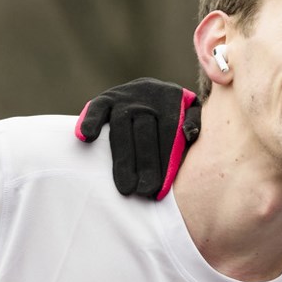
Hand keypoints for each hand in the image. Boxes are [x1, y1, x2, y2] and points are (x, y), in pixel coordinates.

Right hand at [75, 79, 200, 198]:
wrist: (156, 89)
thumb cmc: (177, 110)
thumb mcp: (191, 109)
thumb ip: (194, 120)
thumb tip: (188, 134)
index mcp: (170, 100)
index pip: (168, 134)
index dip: (165, 162)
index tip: (161, 189)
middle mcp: (147, 96)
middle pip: (145, 133)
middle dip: (146, 165)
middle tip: (144, 192)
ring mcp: (125, 95)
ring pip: (121, 128)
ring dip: (122, 159)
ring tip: (125, 187)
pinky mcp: (107, 98)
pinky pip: (97, 108)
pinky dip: (90, 120)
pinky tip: (87, 138)